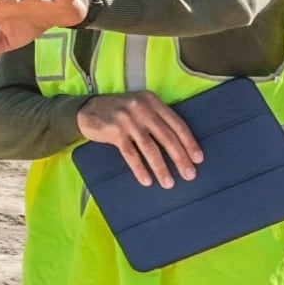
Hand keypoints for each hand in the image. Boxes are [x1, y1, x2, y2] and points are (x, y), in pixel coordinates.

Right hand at [77, 92, 202, 187]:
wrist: (85, 110)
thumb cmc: (117, 112)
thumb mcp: (139, 107)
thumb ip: (156, 118)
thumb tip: (178, 144)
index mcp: (153, 101)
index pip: (177, 124)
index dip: (189, 142)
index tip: (198, 159)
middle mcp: (142, 108)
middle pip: (166, 137)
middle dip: (180, 158)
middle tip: (189, 175)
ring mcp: (128, 120)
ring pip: (150, 148)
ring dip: (161, 168)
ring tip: (168, 182)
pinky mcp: (114, 132)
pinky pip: (130, 154)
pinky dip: (140, 168)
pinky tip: (146, 180)